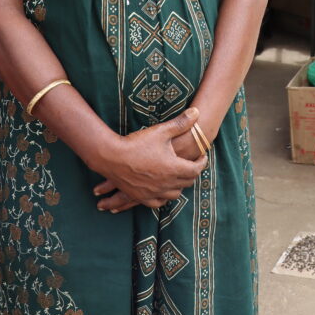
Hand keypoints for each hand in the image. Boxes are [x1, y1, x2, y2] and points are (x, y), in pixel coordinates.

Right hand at [93, 107, 207, 212]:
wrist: (112, 157)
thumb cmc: (137, 143)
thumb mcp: (161, 131)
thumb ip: (181, 123)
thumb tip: (197, 112)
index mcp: (174, 168)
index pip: (196, 169)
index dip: (202, 162)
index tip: (202, 155)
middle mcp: (166, 184)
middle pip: (187, 182)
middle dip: (192, 172)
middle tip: (192, 163)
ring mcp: (154, 193)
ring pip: (175, 194)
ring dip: (179, 185)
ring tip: (179, 176)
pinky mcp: (142, 197)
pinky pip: (159, 202)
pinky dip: (164, 196)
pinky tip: (163, 190)